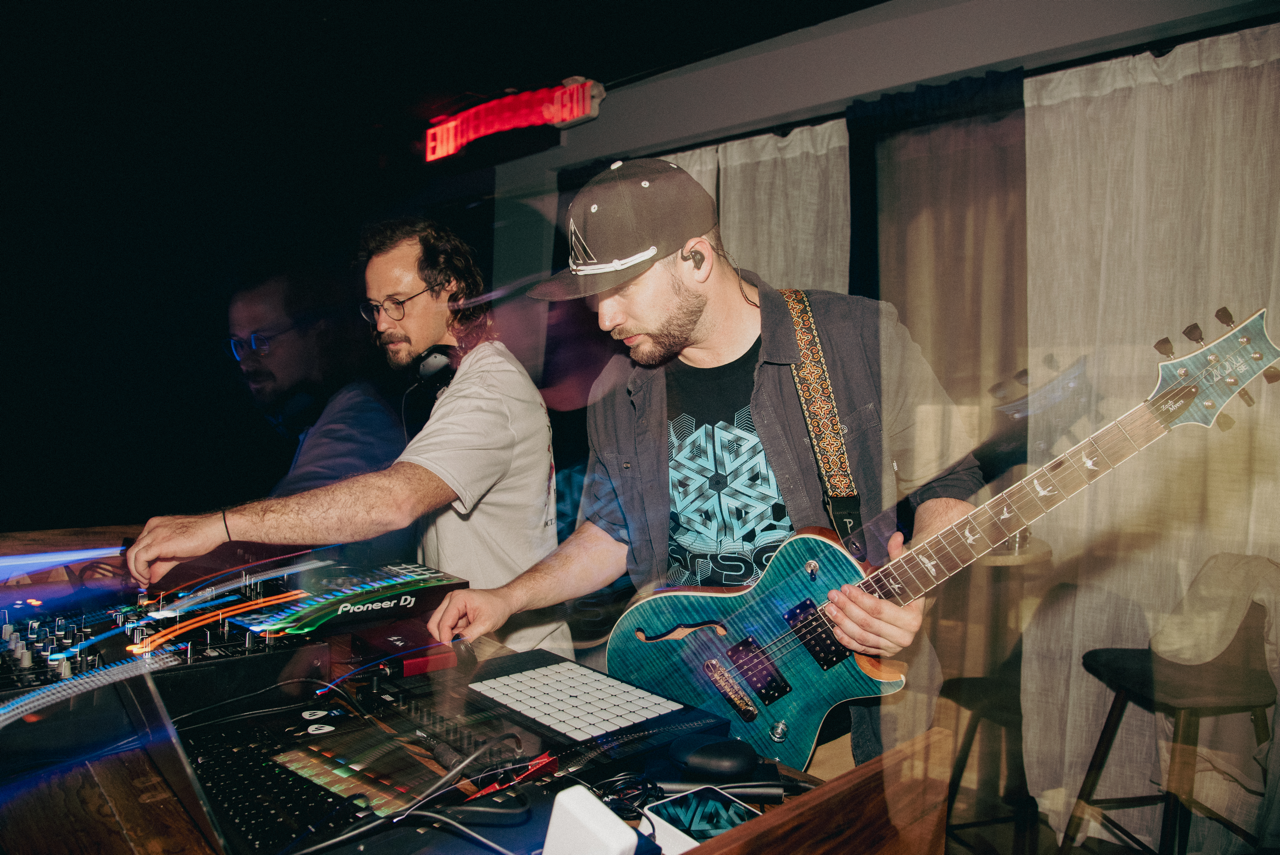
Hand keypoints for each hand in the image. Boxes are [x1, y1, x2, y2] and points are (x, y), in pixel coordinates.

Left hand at [126, 513, 225, 585]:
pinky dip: (141, 570)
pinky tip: (148, 577)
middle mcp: (152, 528)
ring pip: (132, 554)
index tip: (143, 576)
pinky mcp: (159, 542)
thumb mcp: (177, 553)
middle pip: (132, 551)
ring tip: (145, 581)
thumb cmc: (200, 536)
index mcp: (155, 526)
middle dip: (134, 570)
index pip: (139, 546)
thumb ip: (162, 564)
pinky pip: (140, 558)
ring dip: (136, 572)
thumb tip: (152, 577)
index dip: (138, 564)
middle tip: (141, 582)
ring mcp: (154, 533)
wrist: (214, 529)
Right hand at [427, 588, 516, 644]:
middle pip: (435, 624)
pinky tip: (466, 633)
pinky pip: (448, 627)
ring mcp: (452, 606)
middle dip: (443, 637)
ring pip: (440, 627)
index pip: (443, 622)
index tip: (452, 649)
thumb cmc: (498, 606)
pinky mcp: (454, 613)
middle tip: (455, 646)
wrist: (505, 601)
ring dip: (450, 636)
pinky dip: (454, 634)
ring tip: (465, 637)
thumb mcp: (485, 623)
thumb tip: (457, 646)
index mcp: (457, 599)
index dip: (445, 638)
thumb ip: (469, 636)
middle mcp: (451, 600)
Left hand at [824, 530, 923, 656]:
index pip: (880, 609)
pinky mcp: (884, 652)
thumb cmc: (907, 590)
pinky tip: (835, 628)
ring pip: (863, 637)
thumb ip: (899, 555)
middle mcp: (905, 636)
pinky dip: (847, 640)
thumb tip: (896, 536)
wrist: (914, 612)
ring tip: (829, 609)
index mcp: (912, 618)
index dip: (859, 598)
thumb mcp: (905, 573)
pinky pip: (862, 648)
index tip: (845, 587)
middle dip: (847, 608)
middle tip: (832, 595)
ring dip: (842, 623)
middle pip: (868, 623)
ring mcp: (894, 647)